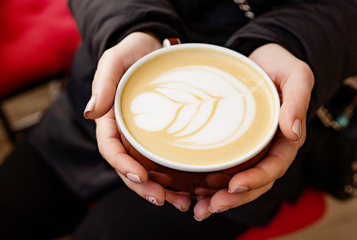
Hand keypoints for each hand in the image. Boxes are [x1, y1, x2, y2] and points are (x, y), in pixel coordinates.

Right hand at [85, 32, 190, 211]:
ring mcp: (144, 137)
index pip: (111, 149)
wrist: (153, 50)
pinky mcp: (162, 136)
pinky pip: (165, 160)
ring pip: (149, 170)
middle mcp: (126, 134)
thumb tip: (90, 112)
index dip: (123, 165)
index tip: (142, 177)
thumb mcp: (114, 60)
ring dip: (163, 190)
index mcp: (110, 121)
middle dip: (145, 188)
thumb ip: (103, 83)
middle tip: (165, 201)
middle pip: (130, 167)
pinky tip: (191, 187)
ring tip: (184, 202)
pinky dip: (176, 176)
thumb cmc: (132, 54)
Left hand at [193, 43, 313, 220]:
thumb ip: (298, 98)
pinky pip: (224, 168)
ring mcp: (249, 148)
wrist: (259, 61)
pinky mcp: (232, 144)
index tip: (235, 186)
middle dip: (233, 198)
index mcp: (284, 137)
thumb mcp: (295, 75)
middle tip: (209, 207)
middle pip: (255, 182)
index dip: (257, 179)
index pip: (275, 166)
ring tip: (198, 207)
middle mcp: (267, 148)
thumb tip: (294, 131)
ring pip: (237, 180)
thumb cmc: (279, 66)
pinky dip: (209, 182)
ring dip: (218, 197)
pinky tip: (193, 189)